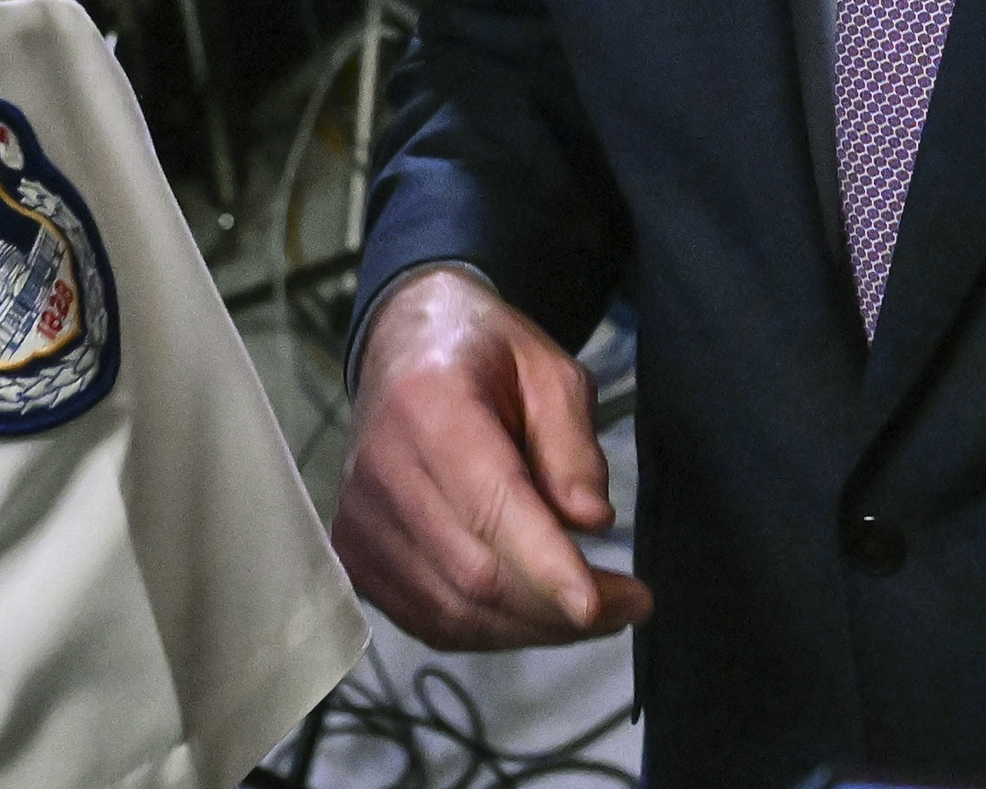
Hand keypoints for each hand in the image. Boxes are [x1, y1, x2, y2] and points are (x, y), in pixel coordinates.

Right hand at [335, 268, 652, 648]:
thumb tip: (592, 521)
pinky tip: (538, 616)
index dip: (543, 565)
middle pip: (473, 573)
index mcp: (427, 406)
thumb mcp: (550, 370)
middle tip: (630, 605)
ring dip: (532, 629)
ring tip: (597, 613)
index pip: (488, 505)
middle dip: (557, 607)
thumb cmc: (486, 356)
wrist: (402, 352)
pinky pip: (429, 622)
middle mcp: (380, 471)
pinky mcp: (354, 557)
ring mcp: (358, 522)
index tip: (597, 606)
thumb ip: (572, 442)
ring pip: (453, 611)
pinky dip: (492, 633)